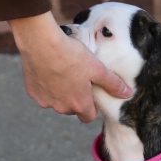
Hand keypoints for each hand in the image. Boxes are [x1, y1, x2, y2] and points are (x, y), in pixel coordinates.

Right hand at [9, 13, 131, 122]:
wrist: (41, 43)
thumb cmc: (71, 55)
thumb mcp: (97, 68)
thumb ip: (113, 83)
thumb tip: (127, 93)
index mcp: (79, 104)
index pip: (89, 117)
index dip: (92, 107)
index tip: (91, 92)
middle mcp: (61, 108)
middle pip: (72, 109)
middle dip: (75, 98)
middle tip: (77, 78)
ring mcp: (45, 101)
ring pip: (56, 101)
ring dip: (60, 93)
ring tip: (62, 72)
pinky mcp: (32, 93)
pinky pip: (42, 93)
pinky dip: (46, 86)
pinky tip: (48, 70)